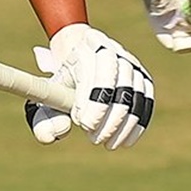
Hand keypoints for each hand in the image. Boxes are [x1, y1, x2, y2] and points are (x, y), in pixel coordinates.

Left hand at [24, 23, 153, 148]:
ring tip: (107, 143)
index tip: (83, 124)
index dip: (93, 100)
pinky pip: (146, 101)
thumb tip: (58, 133)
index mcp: (87, 47)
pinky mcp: (142, 77)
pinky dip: (137, 123)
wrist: (80, 58)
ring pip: (136, 94)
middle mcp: (113, 50)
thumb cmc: (62, 82)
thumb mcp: (47, 97)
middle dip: (109, 116)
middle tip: (94, 138)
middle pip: (121, 83)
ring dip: (122, 124)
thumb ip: (44, 118)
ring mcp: (131, 63)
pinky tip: (125, 141)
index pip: (98, 72)